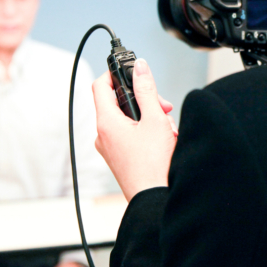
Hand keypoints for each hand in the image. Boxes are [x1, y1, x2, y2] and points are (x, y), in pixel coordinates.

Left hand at [93, 58, 177, 201]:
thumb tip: (140, 67)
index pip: (100, 85)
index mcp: (107, 122)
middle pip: (117, 102)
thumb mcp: (155, 119)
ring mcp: (110, 147)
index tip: (130, 70)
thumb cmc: (153, 165)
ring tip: (166, 126)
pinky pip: (129, 133)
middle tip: (162, 105)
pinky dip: (145, 130)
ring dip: (148, 115)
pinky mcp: (119, 157)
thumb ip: (147, 90)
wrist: (154, 199)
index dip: (113, 73)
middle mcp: (104, 134)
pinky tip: (163, 138)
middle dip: (142, 98)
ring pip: (126, 118)